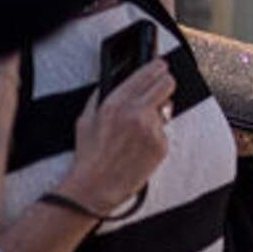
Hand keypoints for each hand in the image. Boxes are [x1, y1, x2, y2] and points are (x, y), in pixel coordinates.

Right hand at [63, 58, 174, 213]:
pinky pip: (165, 132)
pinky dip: (156, 135)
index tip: (161, 64)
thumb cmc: (89, 156)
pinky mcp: (162, 145)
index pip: (148, 73)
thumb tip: (111, 81)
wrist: (96, 186)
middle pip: (167, 83)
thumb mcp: (85, 119)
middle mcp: (136, 113)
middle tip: (162, 86)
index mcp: (116, 103)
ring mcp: (152, 129)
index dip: (157, 67)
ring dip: (158, 113)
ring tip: (139, 129)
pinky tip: (140, 146)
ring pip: (167, 109)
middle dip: (165, 83)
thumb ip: (100, 96)